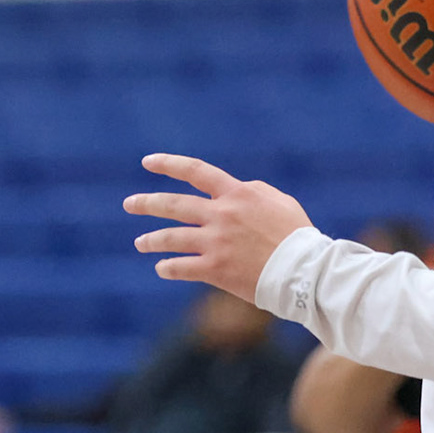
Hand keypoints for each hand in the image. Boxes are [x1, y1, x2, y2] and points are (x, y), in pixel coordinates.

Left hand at [125, 154, 312, 299]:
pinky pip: (181, 267)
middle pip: (173, 204)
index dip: (169, 164)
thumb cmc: (297, 235)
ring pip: (171, 237)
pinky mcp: (215, 269)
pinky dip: (168, 268)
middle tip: (129, 204)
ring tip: (140, 242)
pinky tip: (161, 268)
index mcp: (237, 194)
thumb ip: (252, 192)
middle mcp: (221, 214)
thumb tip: (233, 191)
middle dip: (146, 203)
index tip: (148, 162)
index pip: (195, 171)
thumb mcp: (279, 201)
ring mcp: (215, 242)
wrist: (304, 270)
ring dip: (151, 240)